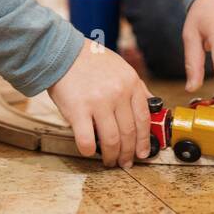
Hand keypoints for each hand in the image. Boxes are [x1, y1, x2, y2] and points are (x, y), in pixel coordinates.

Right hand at [47, 40, 151, 168]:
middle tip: (125, 161)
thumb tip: (151, 104)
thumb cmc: (91, 60)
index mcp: (131, 83)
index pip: (143, 119)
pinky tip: (89, 151)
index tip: (143, 152)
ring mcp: (98, 102)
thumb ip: (136, 86)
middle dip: (128, 153)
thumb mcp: (121, 67)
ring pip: (111, 140)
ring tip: (109, 161)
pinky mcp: (78, 110)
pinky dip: (89, 151)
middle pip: (129, 133)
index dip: (144, 140)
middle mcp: (118, 93)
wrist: (62, 52)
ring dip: (111, 156)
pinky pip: (87, 141)